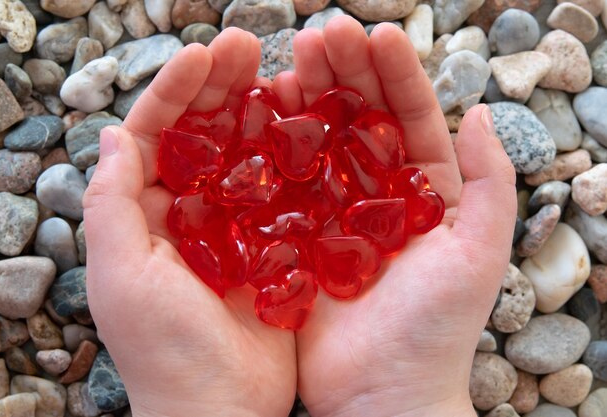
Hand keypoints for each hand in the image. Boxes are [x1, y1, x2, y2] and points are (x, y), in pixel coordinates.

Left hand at [84, 29, 295, 416]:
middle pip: (202, 133)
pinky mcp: (274, 242)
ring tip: (284, 71)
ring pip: (245, 153)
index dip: (177, 90)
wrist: (222, 409)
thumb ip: (112, 204)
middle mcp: (189, 211)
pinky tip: (308, 127)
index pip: (156, 134)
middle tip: (251, 45)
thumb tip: (116, 134)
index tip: (206, 54)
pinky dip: (292, 156)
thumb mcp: (123, 276)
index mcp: (146, 213)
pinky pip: (282, 189)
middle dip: (222, 87)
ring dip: (260, 111)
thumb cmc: (164, 350)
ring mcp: (235, 225)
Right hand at [276, 17, 515, 416]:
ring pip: (320, 142)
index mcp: (424, 192)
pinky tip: (262, 112)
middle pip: (362, 120)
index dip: (396, 73)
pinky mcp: (296, 234)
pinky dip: (275, 147)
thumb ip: (487, 184)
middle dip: (345, 72)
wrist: (381, 394)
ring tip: (289, 59)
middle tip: (322, 32)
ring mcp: (333, 211)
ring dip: (307, 98)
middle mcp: (377, 194)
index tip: (376, 33)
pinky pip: (285, 182)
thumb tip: (479, 112)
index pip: (412, 117)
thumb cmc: (435, 330)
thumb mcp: (478, 254)